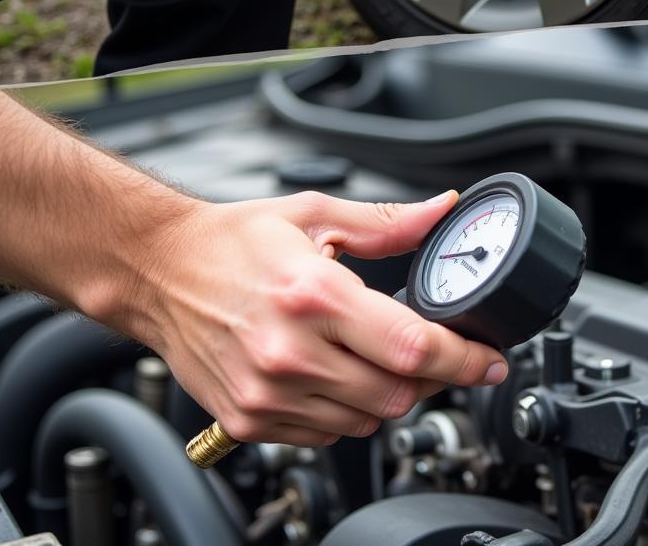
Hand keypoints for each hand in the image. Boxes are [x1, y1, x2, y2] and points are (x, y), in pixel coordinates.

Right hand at [134, 190, 507, 446]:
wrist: (158, 271)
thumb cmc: (232, 241)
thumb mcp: (314, 215)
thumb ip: (387, 222)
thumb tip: (441, 211)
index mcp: (312, 294)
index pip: (410, 346)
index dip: (463, 359)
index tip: (488, 360)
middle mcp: (289, 351)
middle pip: (398, 392)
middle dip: (432, 376)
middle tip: (436, 351)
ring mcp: (267, 393)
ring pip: (366, 421)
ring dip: (391, 395)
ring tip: (380, 357)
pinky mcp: (248, 419)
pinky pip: (325, 436)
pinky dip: (348, 413)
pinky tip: (339, 375)